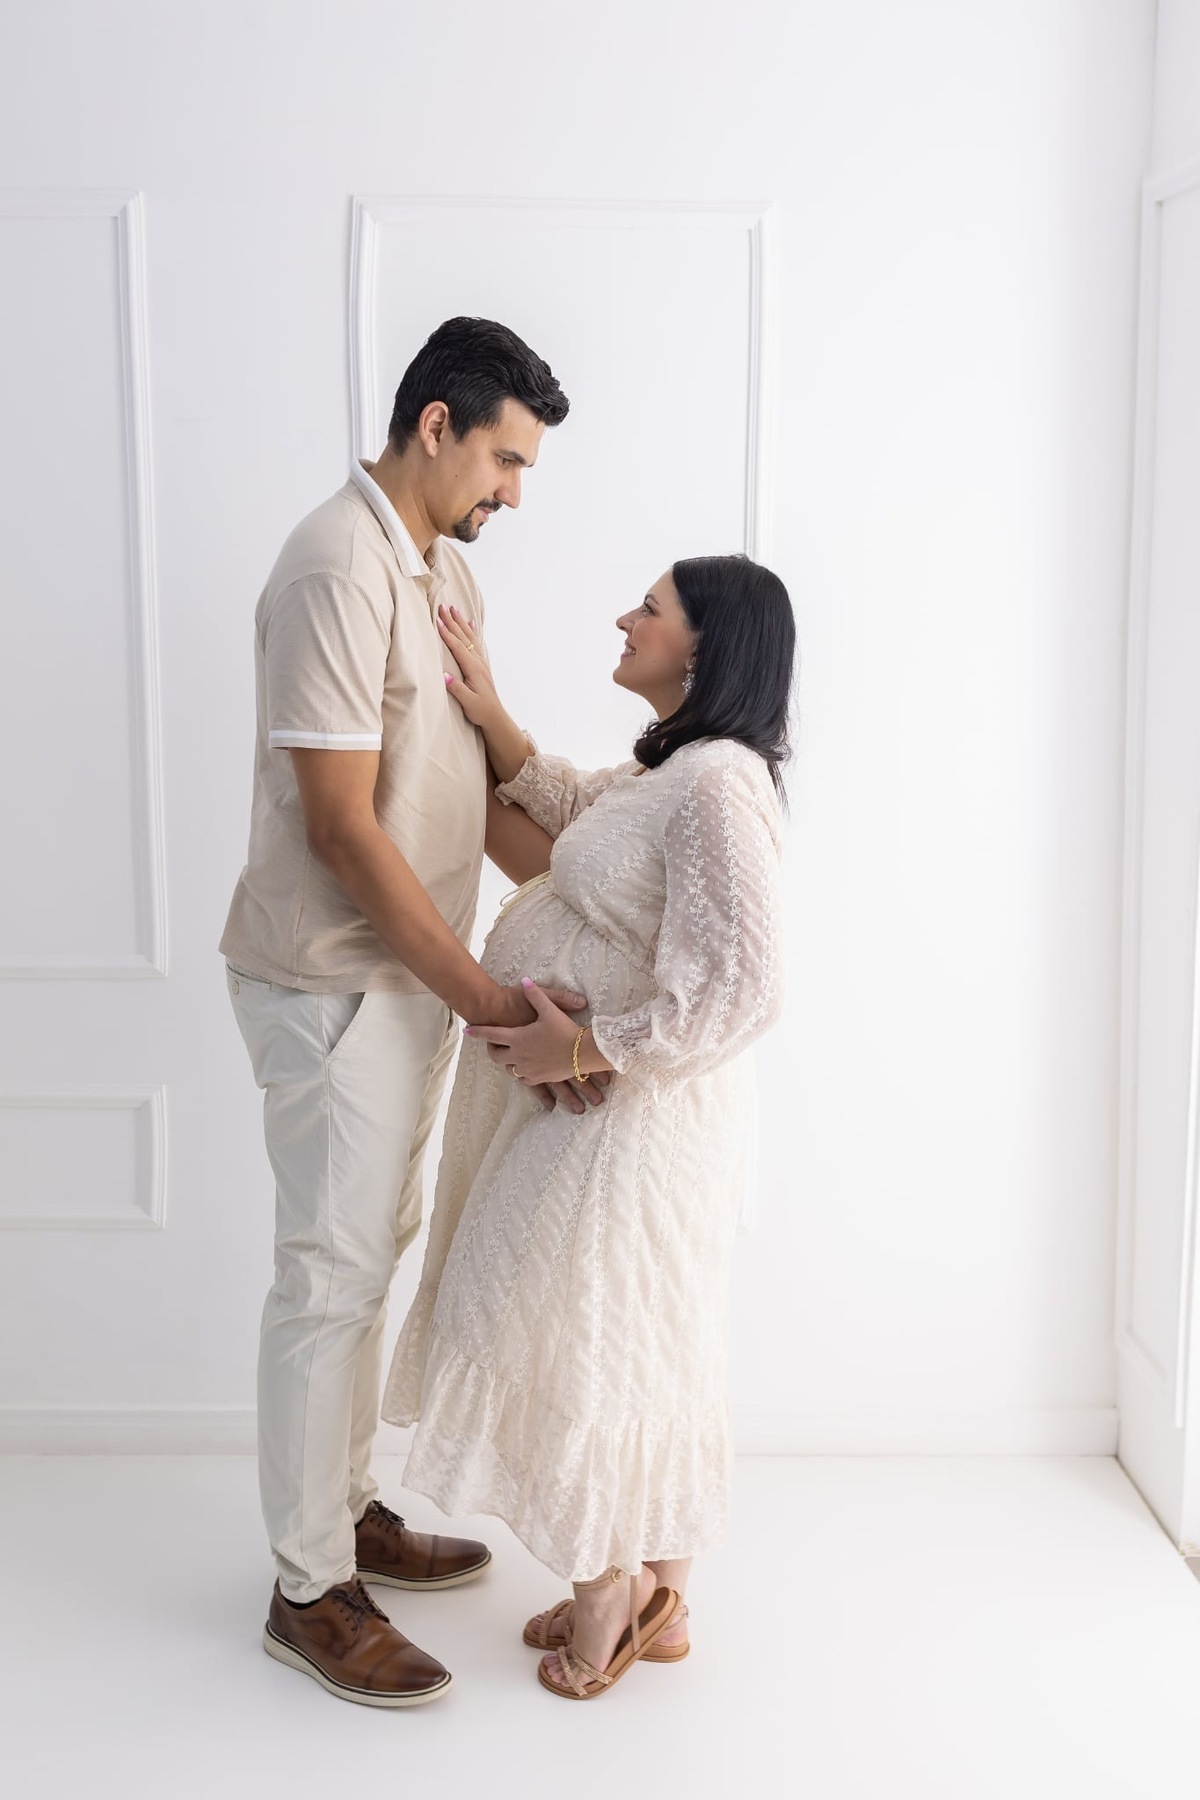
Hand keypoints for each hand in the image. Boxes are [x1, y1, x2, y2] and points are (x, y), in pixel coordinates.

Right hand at [439, 604, 500, 728]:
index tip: (437, 621)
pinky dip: (472, 631)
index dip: (447, 634)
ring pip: (470, 637)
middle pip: (463, 637)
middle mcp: (478, 662)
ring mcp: (481, 662)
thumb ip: (457, 689)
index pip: (458, 647)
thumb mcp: (468, 702)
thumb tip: (444, 675)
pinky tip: (470, 624)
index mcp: (473, 669)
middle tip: (442, 606)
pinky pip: (476, 643)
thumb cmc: (481, 710)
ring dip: (461, 622)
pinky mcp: (482, 665)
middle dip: (452, 621)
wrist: (495, 716)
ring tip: (454, 609)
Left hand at [465, 979, 604, 1090]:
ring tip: (512, 1054)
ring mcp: (527, 1070)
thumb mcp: (549, 1009)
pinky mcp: (538, 1079)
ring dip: (507, 1061)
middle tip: (495, 1045)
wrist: (581, 1053)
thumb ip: (535, 995)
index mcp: (517, 1038)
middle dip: (493, 1050)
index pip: (491, 1035)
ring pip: (509, 1068)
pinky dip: (521, 1072)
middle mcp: (518, 1056)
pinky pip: (522, 1078)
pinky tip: (526, 1067)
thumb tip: (525, 980)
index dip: (477, 1032)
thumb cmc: (565, 1031)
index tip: (467, 1031)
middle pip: (496, 1056)